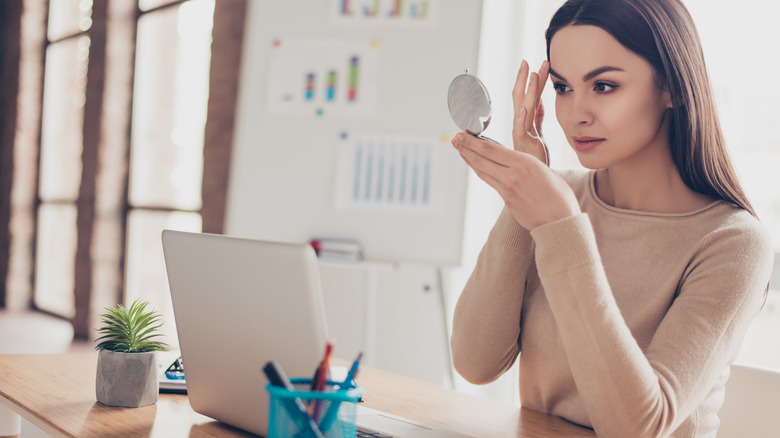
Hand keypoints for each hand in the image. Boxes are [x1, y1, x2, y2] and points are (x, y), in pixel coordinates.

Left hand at [452, 132, 579, 230]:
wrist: (560, 222)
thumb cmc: (560, 196)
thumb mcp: (546, 171)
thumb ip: (526, 164)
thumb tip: (513, 163)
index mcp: (525, 163)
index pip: (492, 149)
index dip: (474, 142)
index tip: (464, 134)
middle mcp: (513, 175)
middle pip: (482, 158)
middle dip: (466, 147)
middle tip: (454, 138)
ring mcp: (507, 189)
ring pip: (483, 171)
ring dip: (469, 159)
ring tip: (460, 149)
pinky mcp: (507, 201)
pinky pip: (490, 182)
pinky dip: (481, 172)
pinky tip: (476, 166)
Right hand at [512, 60, 549, 165]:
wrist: (535, 182)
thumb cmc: (535, 159)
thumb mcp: (538, 134)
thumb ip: (538, 117)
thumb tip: (539, 101)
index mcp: (525, 122)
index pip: (527, 96)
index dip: (531, 81)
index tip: (535, 64)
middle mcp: (521, 126)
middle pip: (520, 98)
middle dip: (523, 79)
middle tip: (525, 61)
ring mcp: (522, 135)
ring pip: (522, 108)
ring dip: (527, 90)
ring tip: (531, 73)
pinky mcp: (525, 145)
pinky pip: (521, 130)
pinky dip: (521, 118)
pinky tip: (524, 107)